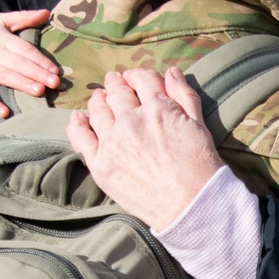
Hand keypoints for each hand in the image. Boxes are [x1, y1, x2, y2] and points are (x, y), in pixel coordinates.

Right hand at [0, 10, 57, 116]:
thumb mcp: (0, 20)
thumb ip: (23, 17)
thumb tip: (46, 12)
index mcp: (2, 39)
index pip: (24, 49)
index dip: (40, 60)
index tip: (55, 70)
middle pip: (18, 63)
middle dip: (37, 73)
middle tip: (54, 83)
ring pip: (3, 76)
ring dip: (21, 84)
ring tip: (38, 91)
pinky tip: (5, 112)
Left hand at [67, 67, 223, 230]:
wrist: (191, 206)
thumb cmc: (201, 168)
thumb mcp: (200, 125)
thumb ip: (184, 96)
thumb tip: (171, 72)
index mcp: (158, 107)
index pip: (142, 80)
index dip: (138, 76)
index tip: (136, 79)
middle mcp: (131, 120)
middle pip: (117, 92)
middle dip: (116, 84)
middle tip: (114, 82)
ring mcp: (113, 142)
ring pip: (97, 109)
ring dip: (98, 99)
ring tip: (100, 98)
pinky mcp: (101, 164)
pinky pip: (80, 137)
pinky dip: (77, 124)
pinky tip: (78, 119)